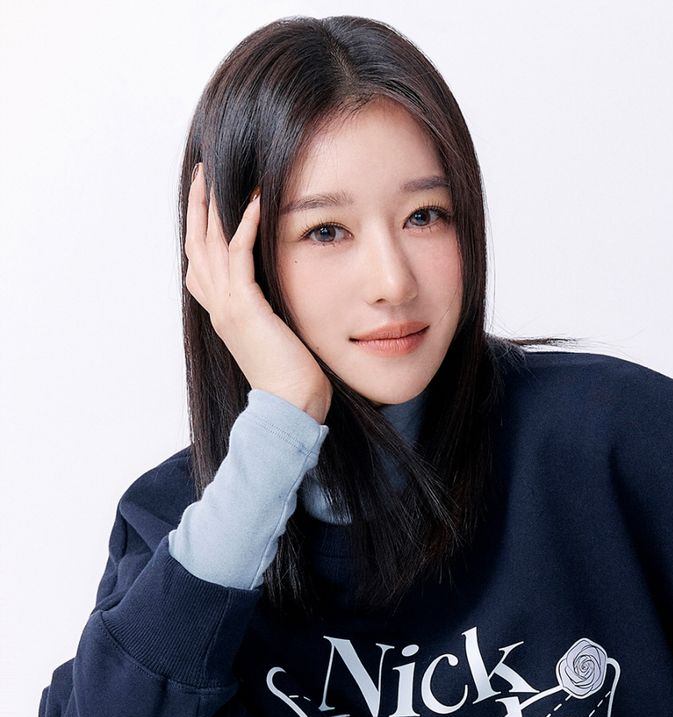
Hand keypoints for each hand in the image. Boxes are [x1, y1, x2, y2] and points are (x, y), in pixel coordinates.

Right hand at [184, 161, 331, 421]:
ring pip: (209, 243)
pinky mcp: (245, 307)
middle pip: (197, 243)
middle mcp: (218, 305)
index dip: (199, 228)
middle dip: (197, 205)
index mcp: (223, 312)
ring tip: (217, 172)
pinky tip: (254, 201)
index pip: (201, 262)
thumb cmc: (294, 379)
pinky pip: (239, 255)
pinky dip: (244, 226)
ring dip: (213, 204)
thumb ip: (273, 312)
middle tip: (202, 170)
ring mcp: (227, 305)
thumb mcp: (278, 336)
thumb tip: (285, 297)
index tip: (206, 199)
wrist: (291, 408)